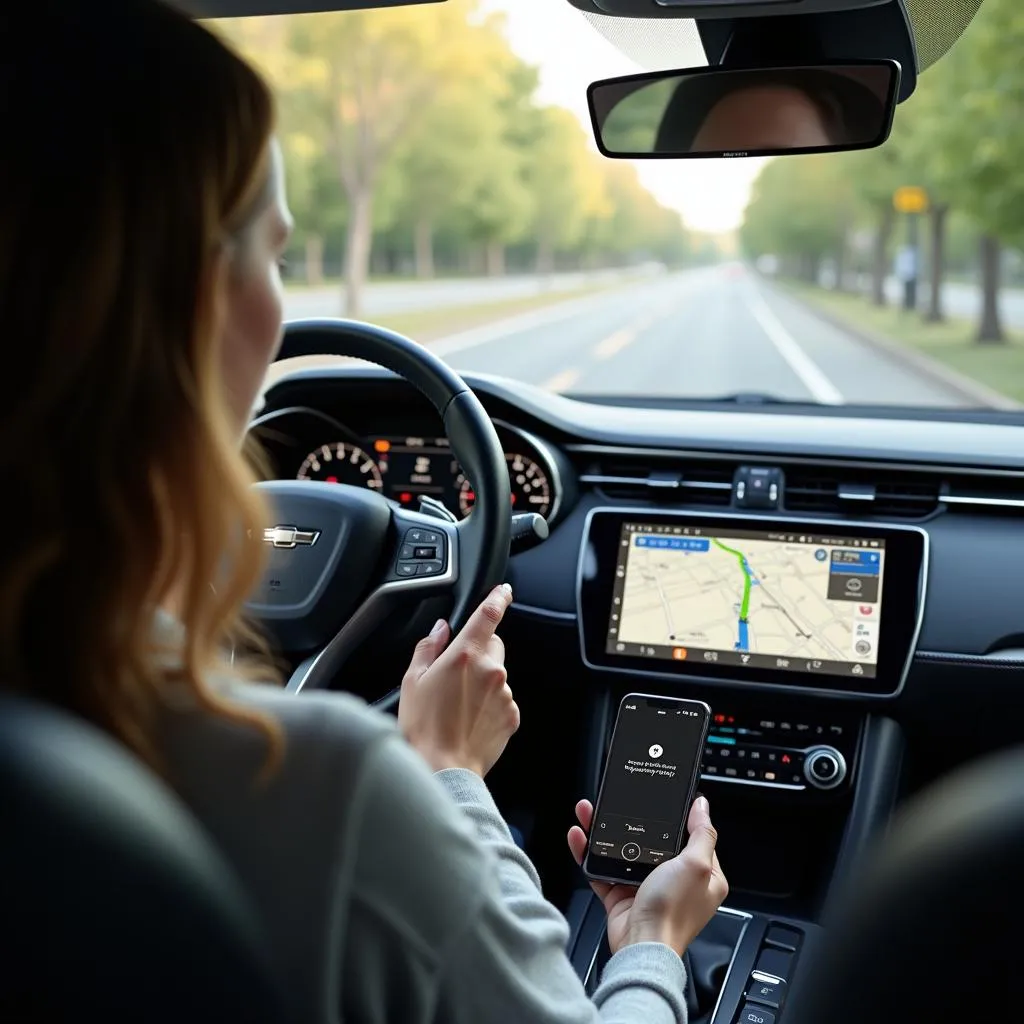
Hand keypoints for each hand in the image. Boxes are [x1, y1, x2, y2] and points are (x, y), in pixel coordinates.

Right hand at [398, 583, 518, 776]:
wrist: (443, 769)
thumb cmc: (423, 728)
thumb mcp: (412, 681)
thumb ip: (428, 648)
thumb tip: (439, 629)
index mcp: (465, 655)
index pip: (489, 615)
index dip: (498, 598)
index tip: (504, 591)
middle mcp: (490, 670)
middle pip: (493, 645)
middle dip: (479, 652)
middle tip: (456, 674)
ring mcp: (504, 693)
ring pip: (497, 675)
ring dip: (483, 682)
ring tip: (458, 706)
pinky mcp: (511, 715)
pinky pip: (503, 699)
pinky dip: (490, 704)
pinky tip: (469, 720)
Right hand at [567, 796, 727, 955]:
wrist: (641, 946)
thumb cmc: (672, 913)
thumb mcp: (696, 865)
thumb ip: (702, 834)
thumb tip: (703, 807)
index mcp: (702, 876)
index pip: (694, 837)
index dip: (680, 818)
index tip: (664, 800)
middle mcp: (675, 881)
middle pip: (652, 840)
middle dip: (631, 820)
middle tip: (617, 803)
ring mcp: (646, 888)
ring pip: (624, 850)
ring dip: (604, 831)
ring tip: (590, 814)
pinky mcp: (622, 895)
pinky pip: (603, 868)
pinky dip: (589, 853)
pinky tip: (580, 837)